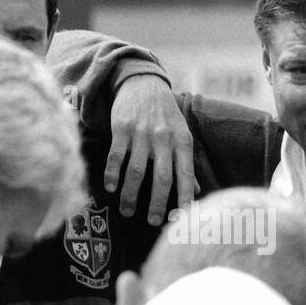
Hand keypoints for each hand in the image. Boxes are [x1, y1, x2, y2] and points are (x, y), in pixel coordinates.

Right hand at [105, 75, 196, 225]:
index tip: (183, 219)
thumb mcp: (181, 134)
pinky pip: (116, 156)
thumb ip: (186, 163)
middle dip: (157, 203)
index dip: (185, 198)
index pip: (186, 175)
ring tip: (127, 210)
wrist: (143, 83)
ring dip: (130, 194)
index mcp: (182, 142)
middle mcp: (163, 139)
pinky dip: (112, 174)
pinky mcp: (122, 127)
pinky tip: (110, 188)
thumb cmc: (165, 115)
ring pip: (136, 171)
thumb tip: (195, 191)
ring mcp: (142, 133)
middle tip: (153, 221)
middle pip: (162, 178)